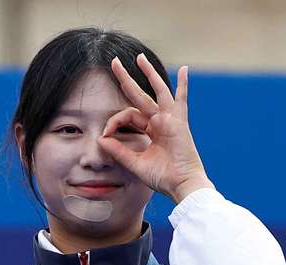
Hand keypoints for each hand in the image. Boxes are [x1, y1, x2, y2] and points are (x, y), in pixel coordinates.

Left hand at [98, 53, 214, 203]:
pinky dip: (184, 85)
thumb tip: (101, 139)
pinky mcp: (179, 122)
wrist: (181, 185)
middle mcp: (160, 122)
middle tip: (115, 63)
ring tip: (139, 57)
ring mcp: (170, 120)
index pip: (128, 116)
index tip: (106, 134)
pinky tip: (185, 70)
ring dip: (149, 73)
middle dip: (126, 79)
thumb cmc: (162, 178)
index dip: (114, 121)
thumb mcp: (135, 163)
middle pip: (139, 95)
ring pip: (157, 90)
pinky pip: (181, 100)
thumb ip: (118, 151)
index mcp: (150, 131)